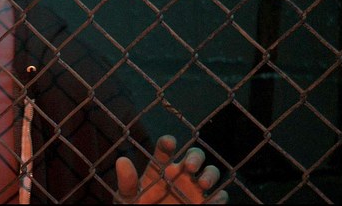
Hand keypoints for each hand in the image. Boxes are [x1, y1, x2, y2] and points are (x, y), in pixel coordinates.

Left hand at [114, 134, 228, 203]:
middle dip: (196, 157)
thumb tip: (122, 161)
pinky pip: (219, 197)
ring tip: (203, 183)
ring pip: (211, 172)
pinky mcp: (205, 204)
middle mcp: (180, 174)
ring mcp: (194, 189)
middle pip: (194, 156)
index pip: (165, 150)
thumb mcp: (127, 197)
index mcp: (160, 169)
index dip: (167, 143)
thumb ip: (127, 182)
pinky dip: (219, 197)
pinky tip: (213, 200)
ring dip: (210, 174)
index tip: (169, 143)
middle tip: (190, 166)